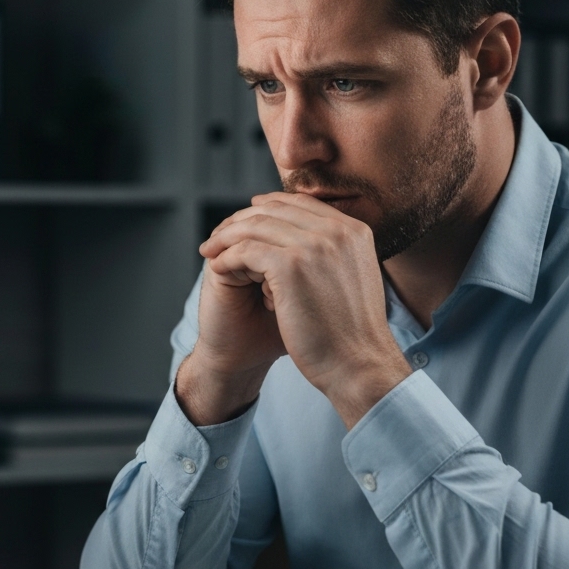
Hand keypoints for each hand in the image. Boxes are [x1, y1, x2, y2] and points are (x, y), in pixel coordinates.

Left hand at [189, 192, 410, 428]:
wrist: (358, 365)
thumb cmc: (350, 333)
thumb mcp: (351, 278)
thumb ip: (332, 254)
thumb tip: (305, 244)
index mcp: (354, 231)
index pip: (301, 203)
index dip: (268, 207)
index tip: (244, 218)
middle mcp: (337, 231)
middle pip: (275, 209)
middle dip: (241, 220)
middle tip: (218, 236)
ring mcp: (315, 245)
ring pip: (256, 226)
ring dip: (227, 238)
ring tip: (210, 252)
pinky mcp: (291, 265)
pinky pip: (246, 250)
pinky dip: (227, 258)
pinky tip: (217, 269)